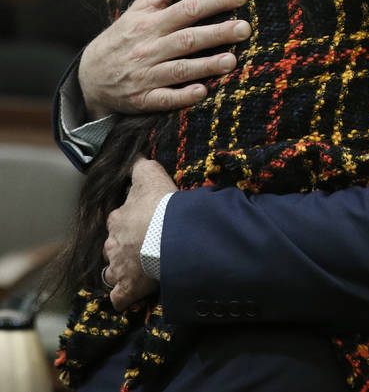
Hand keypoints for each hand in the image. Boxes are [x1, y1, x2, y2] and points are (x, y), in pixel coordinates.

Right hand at [80, 0, 251, 118]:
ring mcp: (146, 75)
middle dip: (217, 33)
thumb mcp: (136, 12)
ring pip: (179, 69)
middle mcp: (149, 48)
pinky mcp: (143, 99)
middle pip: (187, 38)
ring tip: (231, 61)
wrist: (88, 77)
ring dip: (205, 66)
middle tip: (245, 28)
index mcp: (151, 24)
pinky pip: (164, 99)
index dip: (215, 1)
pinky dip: (182, 96)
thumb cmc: (122, 39)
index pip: (187, 8)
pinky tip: (202, 92)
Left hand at [103, 158, 176, 310]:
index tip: (144, 225)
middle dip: (124, 250)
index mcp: (117, 220)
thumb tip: (134, 156)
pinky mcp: (127, 289)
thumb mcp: (151, 174)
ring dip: (122, 273)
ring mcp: (118, 268)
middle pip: (113, 249)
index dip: (130, 224)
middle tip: (145, 248)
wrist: (171, 234)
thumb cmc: (162, 205)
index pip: (117, 222)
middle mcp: (112, 245)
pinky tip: (134, 294)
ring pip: (113, 273)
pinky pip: (120, 298)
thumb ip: (139, 165)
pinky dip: (125, 297)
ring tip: (139, 272)